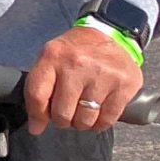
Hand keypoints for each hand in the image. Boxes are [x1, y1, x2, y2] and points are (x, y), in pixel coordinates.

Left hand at [23, 26, 144, 133]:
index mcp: (53, 56)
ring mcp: (102, 74)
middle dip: (63, 120)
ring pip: (85, 120)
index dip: (37, 115)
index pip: (37, 95)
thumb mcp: (51, 58)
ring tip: (83, 112)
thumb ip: (39, 89)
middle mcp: (77, 64)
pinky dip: (100, 124)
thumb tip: (35, 128)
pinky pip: (107, 119)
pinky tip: (98, 115)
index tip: (38, 123)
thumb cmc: (76, 51)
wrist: (110, 33)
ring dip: (82, 123)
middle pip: (62, 113)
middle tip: (67, 113)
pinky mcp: (124, 85)